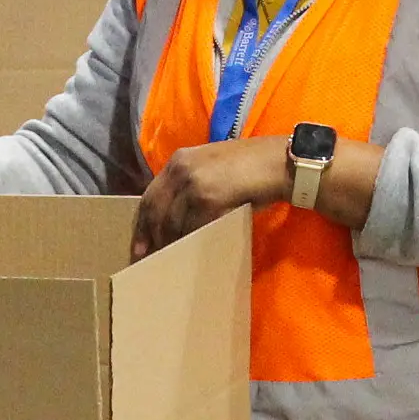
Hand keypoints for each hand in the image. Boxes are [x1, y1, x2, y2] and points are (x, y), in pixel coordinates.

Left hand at [133, 137, 292, 257]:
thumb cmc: (250, 167)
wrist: (279, 164)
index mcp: (179, 159)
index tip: (139, 245)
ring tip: (172, 260)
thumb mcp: (212, 166)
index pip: (150, 195)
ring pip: (173, 223)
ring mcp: (194, 184)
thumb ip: (191, 182)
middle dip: (150, 238)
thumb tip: (174, 215)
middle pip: (156, 211)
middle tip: (147, 259)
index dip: (142, 224)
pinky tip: (192, 253)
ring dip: (172, 244)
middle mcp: (181, 169)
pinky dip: (191, 243)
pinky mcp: (209, 199)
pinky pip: (193, 228)